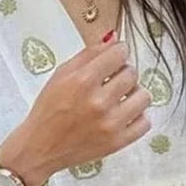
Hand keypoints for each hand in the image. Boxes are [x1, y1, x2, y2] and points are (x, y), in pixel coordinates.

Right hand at [5, 31, 151, 183]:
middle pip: (132, 73)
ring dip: (133, 94)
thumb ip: (89, 54)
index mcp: (82, 81)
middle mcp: (99, 102)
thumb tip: (113, 38)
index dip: (118, 52)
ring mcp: (110, 124)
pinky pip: (145, 122)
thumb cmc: (48, 110)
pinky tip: (123, 115)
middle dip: (123, 72)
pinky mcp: (118, 142)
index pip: (119, 54)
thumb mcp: (61, 75)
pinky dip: (137, 117)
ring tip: (119, 98)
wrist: (40, 147)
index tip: (115, 56)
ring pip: (143, 96)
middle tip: (111, 80)